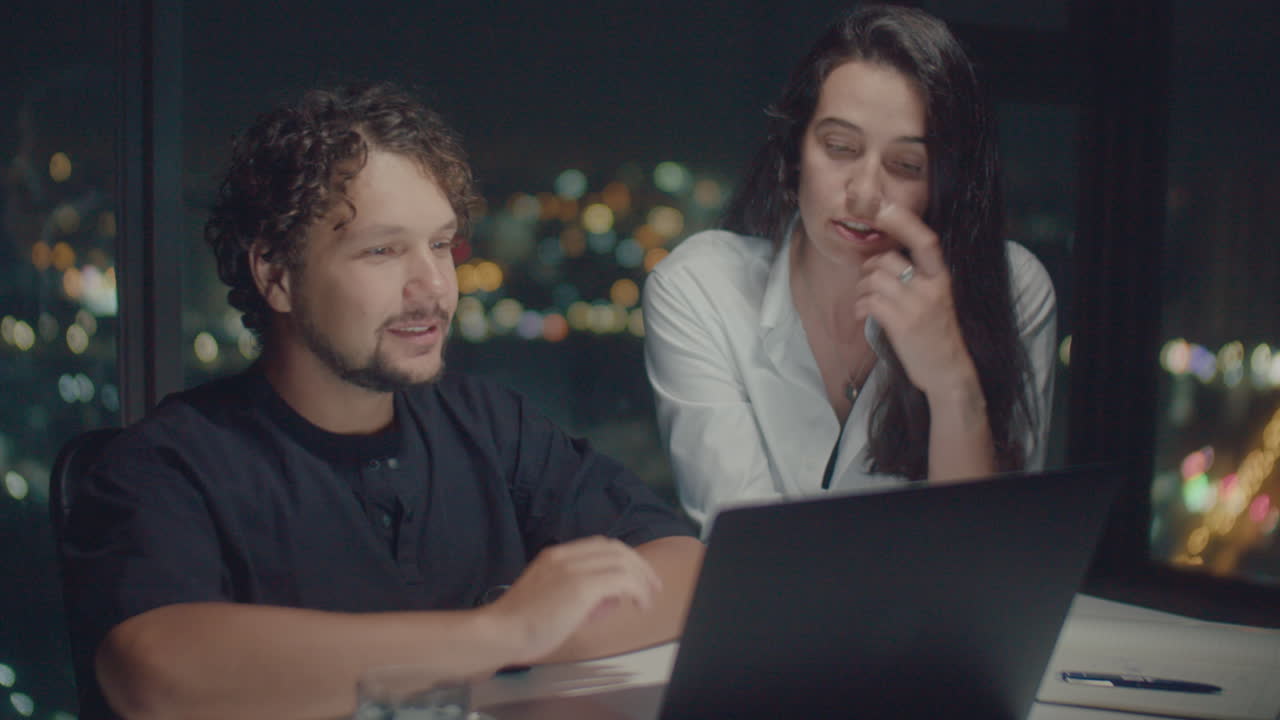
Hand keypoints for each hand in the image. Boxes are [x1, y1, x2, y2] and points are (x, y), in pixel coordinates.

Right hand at [480, 536, 661, 664]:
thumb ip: (576, 593)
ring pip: (623, 561)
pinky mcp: (580, 587)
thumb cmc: (520, 625)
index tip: (637, 576)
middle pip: (615, 549)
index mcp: (555, 556)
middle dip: (639, 566)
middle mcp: (565, 556)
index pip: (600, 545)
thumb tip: (608, 599)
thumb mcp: (548, 599)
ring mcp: (573, 569)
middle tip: (652, 586)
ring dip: (642, 578)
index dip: (624, 558)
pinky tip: (640, 604)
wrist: (500, 632)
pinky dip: (637, 590)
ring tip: (648, 599)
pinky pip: (622, 580)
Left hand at [853, 203, 978, 396]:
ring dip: (861, 290)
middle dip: (868, 270)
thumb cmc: (937, 334)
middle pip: (885, 260)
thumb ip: (918, 278)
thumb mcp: (936, 299)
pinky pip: (869, 302)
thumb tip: (884, 258)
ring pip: (873, 280)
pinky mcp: (902, 325)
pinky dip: (859, 307)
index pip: (925, 239)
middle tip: (867, 284)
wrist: (948, 371)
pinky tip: (862, 314)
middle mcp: (932, 287)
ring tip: (865, 302)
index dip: (902, 220)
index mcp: (942, 277)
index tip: (882, 207)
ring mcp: (917, 306)